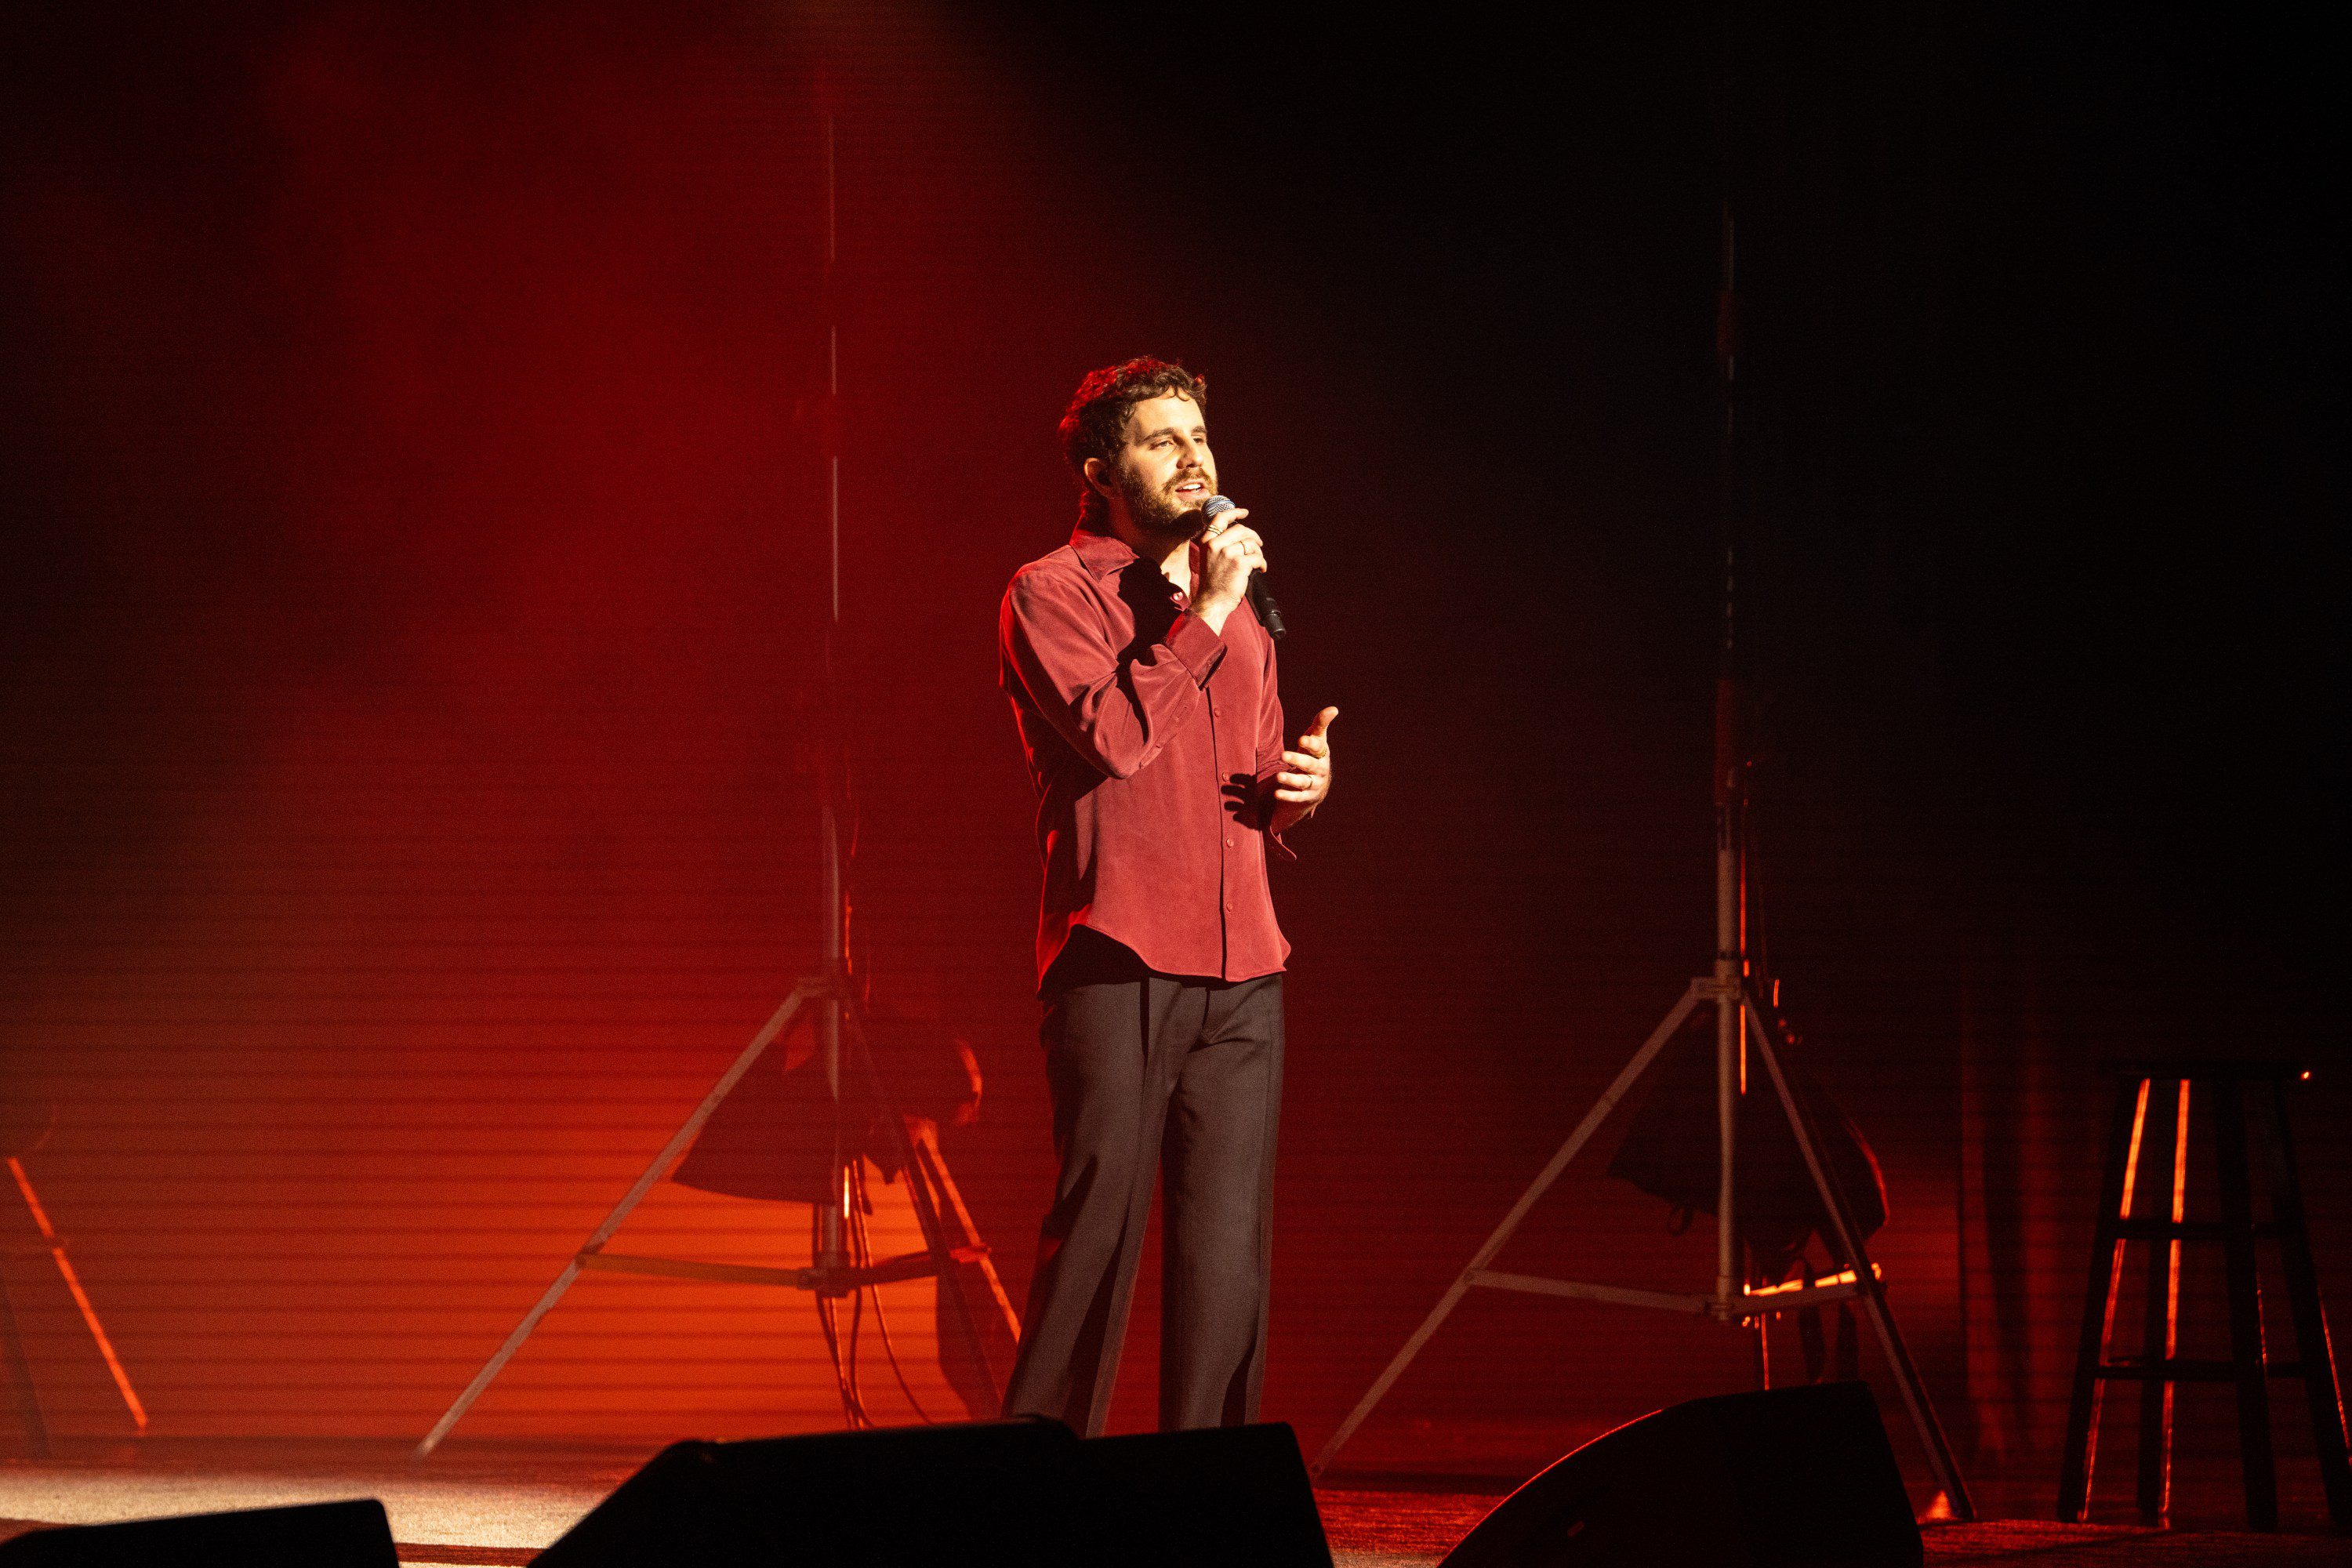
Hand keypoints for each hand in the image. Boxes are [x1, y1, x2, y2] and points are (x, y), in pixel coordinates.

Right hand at [1194, 511, 1263, 632]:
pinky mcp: (1239, 563)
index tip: (1244, 512)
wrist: (1211, 601)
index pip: (1220, 518)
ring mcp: (1227, 553)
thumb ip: (1220, 544)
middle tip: (1259, 545)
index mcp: (1206, 541)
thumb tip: (1241, 532)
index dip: (1234, 512)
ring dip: (1258, 552)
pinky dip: (1262, 563)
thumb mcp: (1209, 557)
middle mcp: (1215, 544)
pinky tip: (1261, 569)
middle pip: (1241, 529)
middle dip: (1253, 536)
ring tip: (1257, 562)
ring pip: (1251, 543)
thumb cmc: (1213, 582)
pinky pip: (1257, 557)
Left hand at [1272, 706, 1336, 812]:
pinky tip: (1277, 793)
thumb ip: (1320, 724)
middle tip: (1283, 755)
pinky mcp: (1306, 797)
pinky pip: (1297, 797)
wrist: (1318, 785)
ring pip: (1303, 782)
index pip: (1318, 748)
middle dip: (1297, 760)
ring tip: (1278, 776)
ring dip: (1290, 779)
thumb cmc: (1314, 755)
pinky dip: (1288, 795)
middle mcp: (1320, 769)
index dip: (1311, 744)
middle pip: (1309, 765)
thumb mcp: (1317, 740)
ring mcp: (1314, 784)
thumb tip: (1333, 709)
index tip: (1301, 739)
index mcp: (1322, 754)